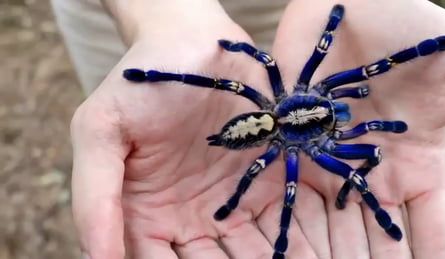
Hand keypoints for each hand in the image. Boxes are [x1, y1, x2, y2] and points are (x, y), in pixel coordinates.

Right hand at [71, 1, 292, 257]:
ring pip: (254, 254)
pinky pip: (286, 220)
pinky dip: (300, 241)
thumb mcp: (101, 130)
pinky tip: (318, 251)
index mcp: (148, 215)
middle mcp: (192, 218)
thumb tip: (96, 257)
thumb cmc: (142, 81)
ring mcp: (234, 202)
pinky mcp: (268, 180)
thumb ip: (94, 193)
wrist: (192, 40)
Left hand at [271, 0, 444, 257]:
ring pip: (334, 225)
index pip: (429, 230)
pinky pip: (291, 193)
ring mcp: (332, 160)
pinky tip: (289, 250)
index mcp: (415, 163)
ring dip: (332, 256)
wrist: (345, 5)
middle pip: (376, 238)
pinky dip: (292, 223)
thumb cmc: (404, 24)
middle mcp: (372, 170)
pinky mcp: (295, 144)